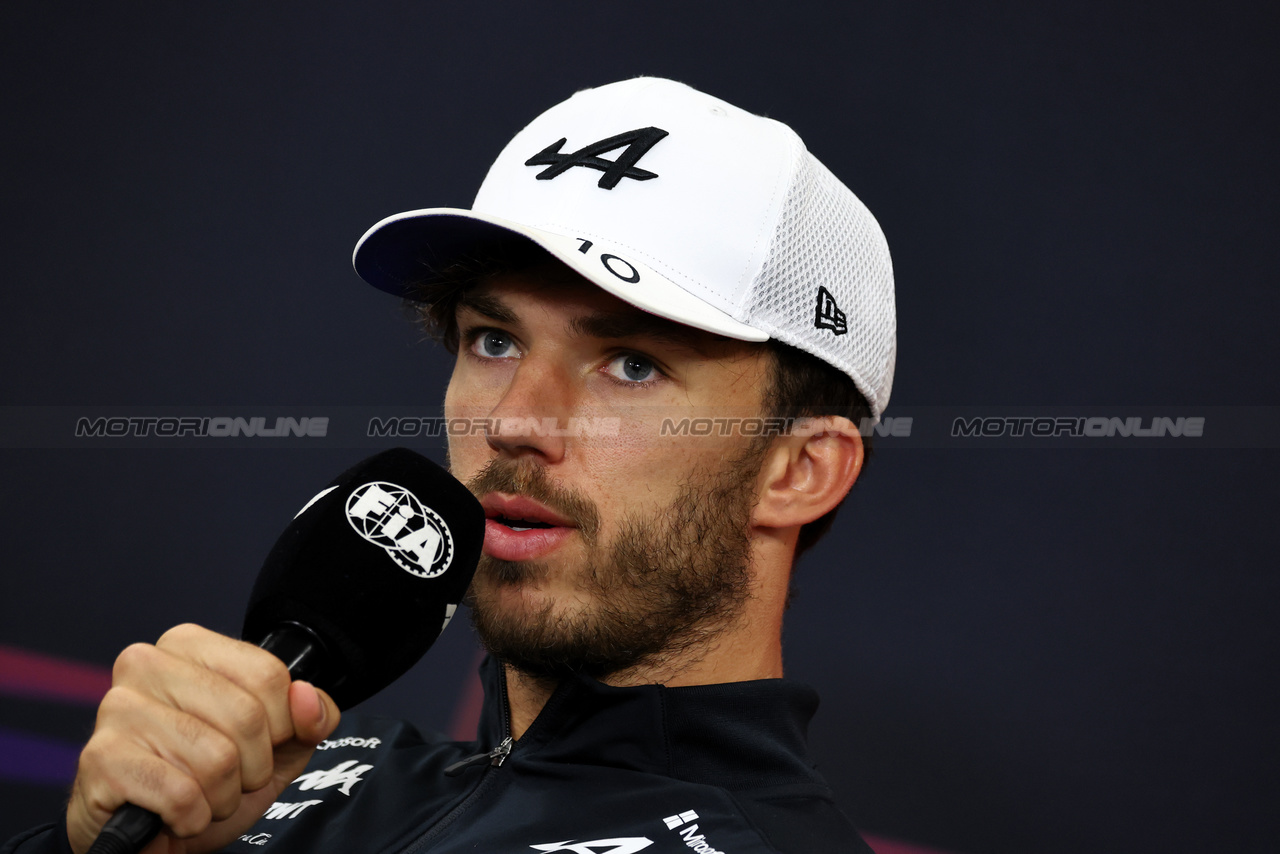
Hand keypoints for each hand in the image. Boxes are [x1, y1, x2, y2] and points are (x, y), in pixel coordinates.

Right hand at [66, 624, 340, 853]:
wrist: (153, 837)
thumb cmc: (211, 779)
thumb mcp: (278, 745)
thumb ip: (311, 717)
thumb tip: (307, 697)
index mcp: (189, 644)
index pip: (269, 675)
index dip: (281, 726)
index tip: (261, 744)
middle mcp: (146, 664)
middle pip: (246, 716)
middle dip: (252, 766)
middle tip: (227, 777)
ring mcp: (117, 709)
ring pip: (216, 758)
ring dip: (221, 796)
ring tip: (199, 793)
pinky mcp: (100, 758)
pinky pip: (181, 795)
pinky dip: (192, 817)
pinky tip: (174, 813)